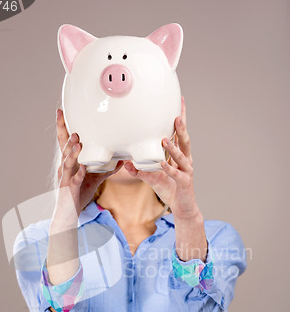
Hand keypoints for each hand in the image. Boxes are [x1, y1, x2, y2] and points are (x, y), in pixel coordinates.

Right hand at [53, 108, 123, 223]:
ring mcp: (66, 178)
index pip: (65, 142)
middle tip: (66, 119)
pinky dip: (79, 174)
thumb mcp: (94, 179)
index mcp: (69, 162)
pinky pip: (75, 180)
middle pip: (63, 148)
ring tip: (78, 141)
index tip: (60, 111)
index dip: (62, 127)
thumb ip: (106, 169)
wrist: (70, 213)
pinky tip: (84, 168)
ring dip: (72, 152)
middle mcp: (65, 168)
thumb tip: (121, 160)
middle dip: (65, 134)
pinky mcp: (70, 190)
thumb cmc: (79, 194)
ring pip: (67, 162)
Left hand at [124, 96, 200, 220]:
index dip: (180, 120)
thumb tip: (126, 163)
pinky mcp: (184, 183)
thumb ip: (141, 170)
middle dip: (181, 128)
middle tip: (176, 115)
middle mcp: (185, 161)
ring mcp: (186, 172)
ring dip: (173, 148)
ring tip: (164, 139)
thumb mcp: (153, 178)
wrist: (183, 208)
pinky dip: (169, 169)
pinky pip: (176, 175)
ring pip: (181, 157)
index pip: (179, 135)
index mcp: (180, 156)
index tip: (179, 103)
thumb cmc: (170, 189)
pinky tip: (163, 164)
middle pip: (185, 141)